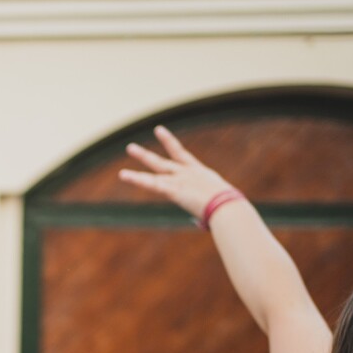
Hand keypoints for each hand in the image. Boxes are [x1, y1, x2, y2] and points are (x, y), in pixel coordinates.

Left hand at [119, 125, 235, 219]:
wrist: (227, 207)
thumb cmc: (228, 208)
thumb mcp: (217, 202)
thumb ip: (205, 208)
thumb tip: (202, 221)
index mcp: (200, 173)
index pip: (181, 155)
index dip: (170, 143)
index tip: (160, 131)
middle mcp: (186, 173)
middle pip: (162, 162)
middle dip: (147, 156)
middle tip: (131, 148)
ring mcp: (179, 181)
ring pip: (155, 169)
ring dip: (142, 159)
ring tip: (129, 148)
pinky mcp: (173, 190)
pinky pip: (151, 184)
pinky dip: (138, 180)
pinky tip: (124, 175)